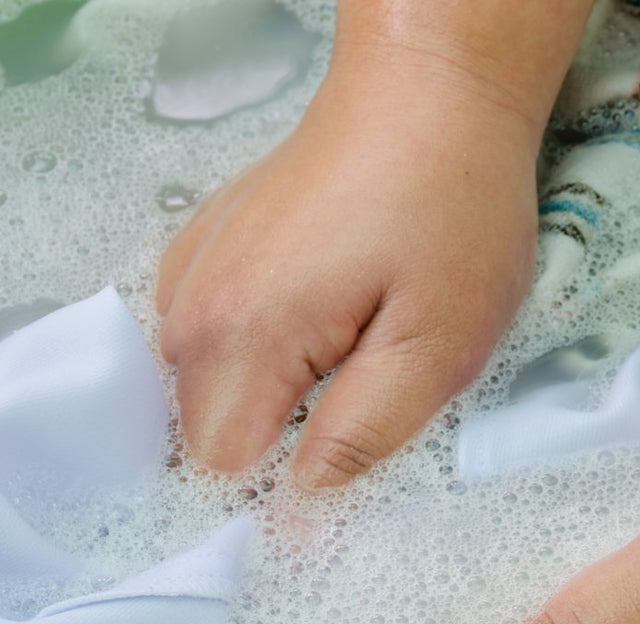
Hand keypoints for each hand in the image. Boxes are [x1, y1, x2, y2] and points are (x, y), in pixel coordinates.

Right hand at [157, 53, 540, 486]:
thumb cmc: (449, 207)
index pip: (221, 473)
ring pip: (204, 395)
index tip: (345, 472)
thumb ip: (361, 438)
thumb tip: (301, 515)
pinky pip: (208, 345)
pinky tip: (320, 323)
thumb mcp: (437, 345)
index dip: (282, 495)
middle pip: (204, 439)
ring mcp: (190, 274)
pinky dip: (257, 357)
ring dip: (270, 401)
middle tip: (363, 402)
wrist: (429, 93)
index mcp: (243, 336)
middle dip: (278, 447)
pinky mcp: (205, 253)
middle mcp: (191, 307)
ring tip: (348, 355)